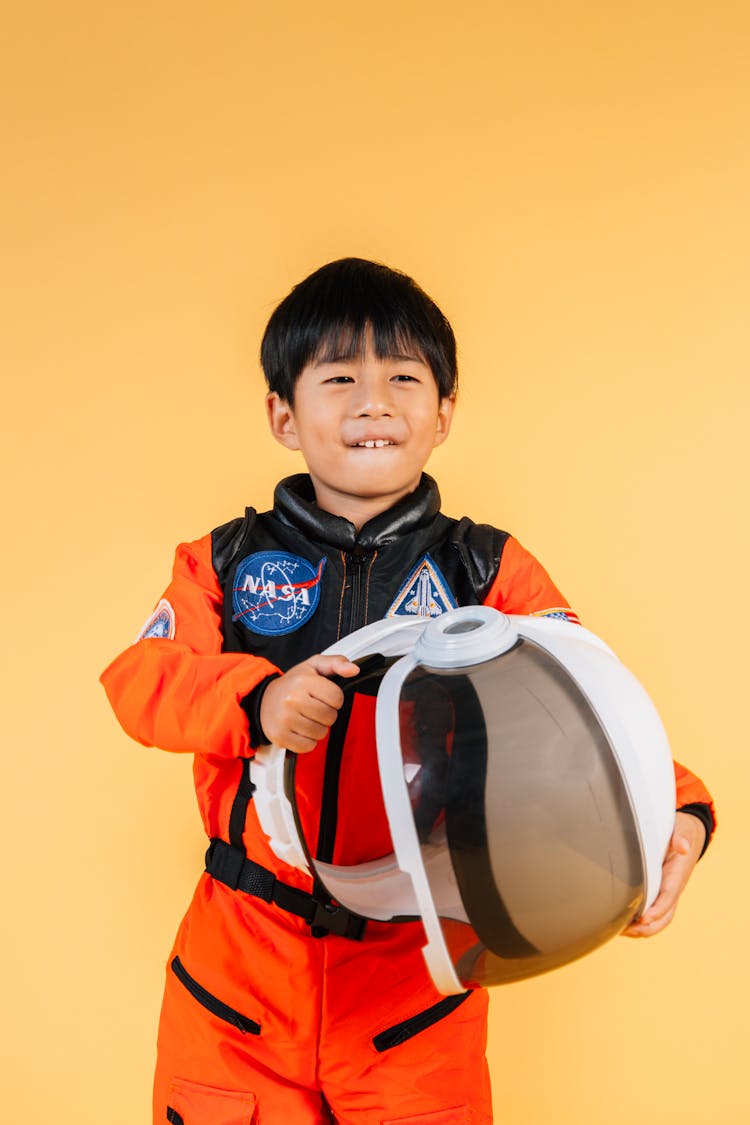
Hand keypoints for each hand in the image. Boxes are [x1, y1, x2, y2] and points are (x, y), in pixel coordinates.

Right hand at [259, 654, 359, 753]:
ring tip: (306, 718)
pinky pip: (308, 746)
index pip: (337, 697)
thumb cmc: (292, 684)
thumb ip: (336, 662)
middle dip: (326, 714)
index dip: (334, 698)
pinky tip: (299, 729)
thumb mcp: (313, 666)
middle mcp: (292, 699)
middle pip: (330, 717)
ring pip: (321, 733)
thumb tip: (353, 669)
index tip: (324, 696)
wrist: (263, 700)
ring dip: (318, 728)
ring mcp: (285, 719)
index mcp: (302, 680)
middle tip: (314, 707)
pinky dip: (308, 741)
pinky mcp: (280, 736)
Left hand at [622, 811, 705, 937]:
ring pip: (658, 919)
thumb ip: (680, 836)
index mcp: (677, 874)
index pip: (669, 897)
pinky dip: (639, 923)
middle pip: (664, 916)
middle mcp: (673, 888)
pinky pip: (652, 913)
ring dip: (642, 929)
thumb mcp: (681, 828)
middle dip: (647, 927)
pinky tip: (622, 923)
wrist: (688, 834)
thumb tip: (682, 846)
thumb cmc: (681, 831)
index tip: (643, 918)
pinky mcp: (659, 893)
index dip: (657, 910)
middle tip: (625, 930)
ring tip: (619, 931)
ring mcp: (667, 893)